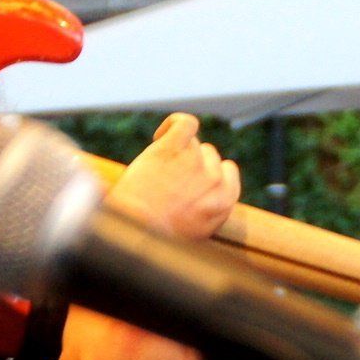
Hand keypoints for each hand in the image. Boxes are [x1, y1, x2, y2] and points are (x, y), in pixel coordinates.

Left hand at [106, 112, 240, 242]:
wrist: (131, 232)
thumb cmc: (152, 236)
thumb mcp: (192, 232)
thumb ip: (206, 210)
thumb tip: (203, 193)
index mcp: (224, 203)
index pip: (227, 174)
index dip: (207, 174)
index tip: (187, 183)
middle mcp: (215, 181)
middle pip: (209, 157)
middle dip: (188, 166)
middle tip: (162, 183)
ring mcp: (196, 162)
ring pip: (193, 145)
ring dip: (175, 153)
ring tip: (152, 170)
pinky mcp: (175, 147)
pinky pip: (185, 123)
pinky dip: (173, 124)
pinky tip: (159, 136)